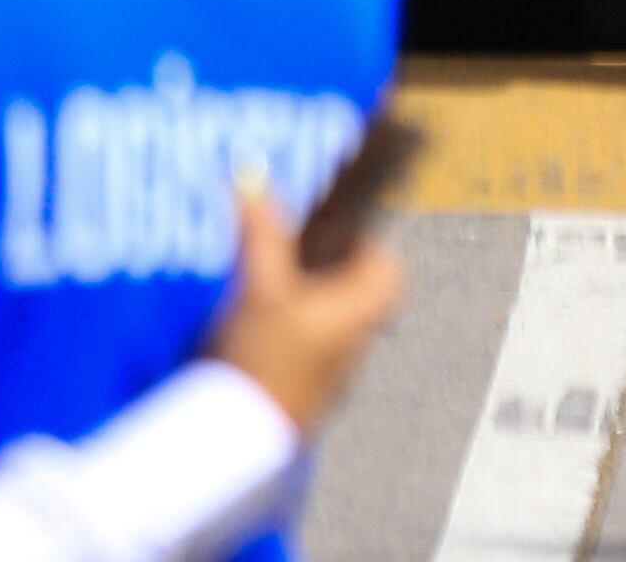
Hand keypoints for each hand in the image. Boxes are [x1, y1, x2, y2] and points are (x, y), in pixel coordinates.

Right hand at [206, 181, 407, 435]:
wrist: (236, 447)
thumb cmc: (265, 361)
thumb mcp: (261, 287)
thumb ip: (261, 232)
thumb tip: (253, 179)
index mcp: (362, 313)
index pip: (389, 270)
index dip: (364, 243)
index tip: (330, 228)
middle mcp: (354, 345)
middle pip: (354, 294)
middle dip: (321, 269)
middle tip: (287, 253)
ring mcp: (328, 375)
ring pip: (325, 323)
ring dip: (297, 301)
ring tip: (260, 288)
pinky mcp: (299, 395)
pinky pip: (301, 351)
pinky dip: (281, 332)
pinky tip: (246, 331)